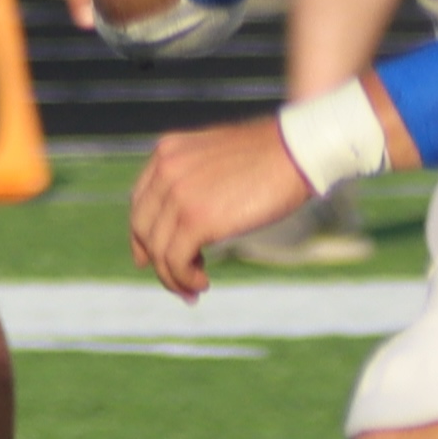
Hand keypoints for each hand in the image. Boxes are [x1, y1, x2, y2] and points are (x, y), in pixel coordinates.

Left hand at [132, 114, 343, 299]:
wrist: (297, 151)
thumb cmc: (271, 156)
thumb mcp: (218, 160)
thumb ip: (195, 180)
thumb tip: (189, 219)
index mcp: (167, 151)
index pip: (140, 201)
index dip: (143, 235)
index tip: (154, 259)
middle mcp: (165, 170)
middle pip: (142, 228)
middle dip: (156, 260)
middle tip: (178, 280)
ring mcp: (177, 194)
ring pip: (158, 250)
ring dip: (174, 276)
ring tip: (196, 287)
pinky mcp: (195, 219)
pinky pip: (175, 261)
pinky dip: (184, 279)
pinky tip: (203, 282)